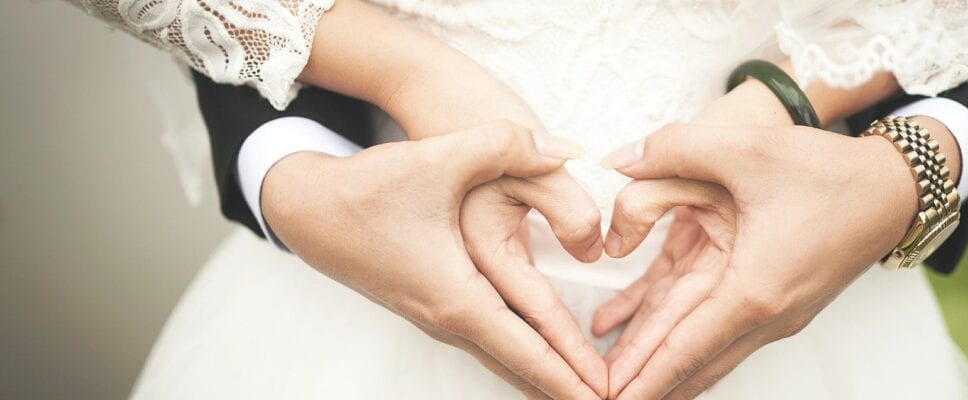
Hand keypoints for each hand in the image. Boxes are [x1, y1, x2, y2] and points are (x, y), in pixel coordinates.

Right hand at [261, 121, 601, 398]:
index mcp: (457, 294)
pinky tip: (538, 358)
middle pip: (519, 366)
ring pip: (502, 358)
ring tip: (581, 390)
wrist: (306, 206)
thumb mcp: (440, 158)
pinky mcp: (430, 305)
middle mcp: (448, 317)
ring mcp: (437, 316)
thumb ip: (507, 145)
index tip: (605, 395)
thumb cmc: (369, 188)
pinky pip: (487, 342)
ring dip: (544, 375)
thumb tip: (565, 149)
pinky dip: (520, 357)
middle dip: (564, 387)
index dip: (571, 371)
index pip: (528, 346)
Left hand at [595, 118, 953, 397]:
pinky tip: (641, 337)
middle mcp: (766, 314)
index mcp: (754, 288)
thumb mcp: (745, 148)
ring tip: (620, 386)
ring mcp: (773, 313)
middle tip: (603, 399)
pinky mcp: (775, 300)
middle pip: (692, 361)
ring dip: (661, 366)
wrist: (893, 188)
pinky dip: (681, 339)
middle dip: (647, 384)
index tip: (612, 398)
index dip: (645, 374)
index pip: (686, 346)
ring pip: (705, 351)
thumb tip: (615, 161)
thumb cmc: (827, 172)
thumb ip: (673, 149)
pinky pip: (718, 329)